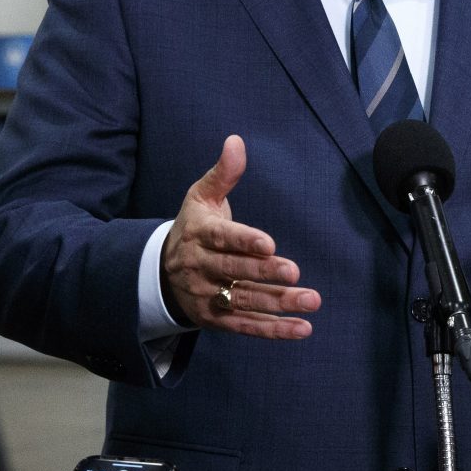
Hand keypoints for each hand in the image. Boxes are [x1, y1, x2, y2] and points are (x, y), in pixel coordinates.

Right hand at [160, 135, 318, 338]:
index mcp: (200, 234)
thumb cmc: (193, 227)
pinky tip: (302, 328)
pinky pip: (246, 327)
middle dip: (264, 273)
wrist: (159, 271)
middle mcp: (201, 267)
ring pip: (244, 301)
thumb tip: (236, 141)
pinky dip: (274, 330)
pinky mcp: (216, 319)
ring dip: (278, 304)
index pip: (223, 238)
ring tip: (310, 301)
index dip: (245, 241)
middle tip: (294, 272)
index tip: (269, 243)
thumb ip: (223, 173)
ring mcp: (208, 296)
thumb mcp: (201, 197)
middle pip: (235, 271)